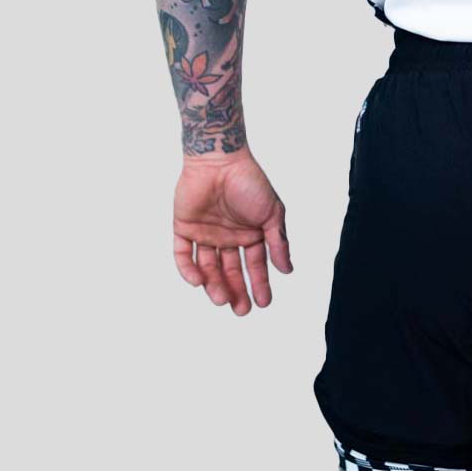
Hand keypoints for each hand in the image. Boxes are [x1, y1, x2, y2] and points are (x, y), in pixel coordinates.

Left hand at [172, 153, 292, 314]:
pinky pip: (183, 255)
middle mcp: (228, 238)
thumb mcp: (272, 214)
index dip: (259, 285)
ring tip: (221, 299)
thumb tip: (287, 271)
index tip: (263, 303)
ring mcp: (205, 234)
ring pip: (208, 268)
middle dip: (236, 292)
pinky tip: (198, 281)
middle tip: (241, 310)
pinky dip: (189, 270)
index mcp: (250, 234)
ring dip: (214, 285)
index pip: (254, 266)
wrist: (220, 160)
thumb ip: (278, 242)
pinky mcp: (184, 228)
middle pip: (230, 272)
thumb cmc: (250, 182)